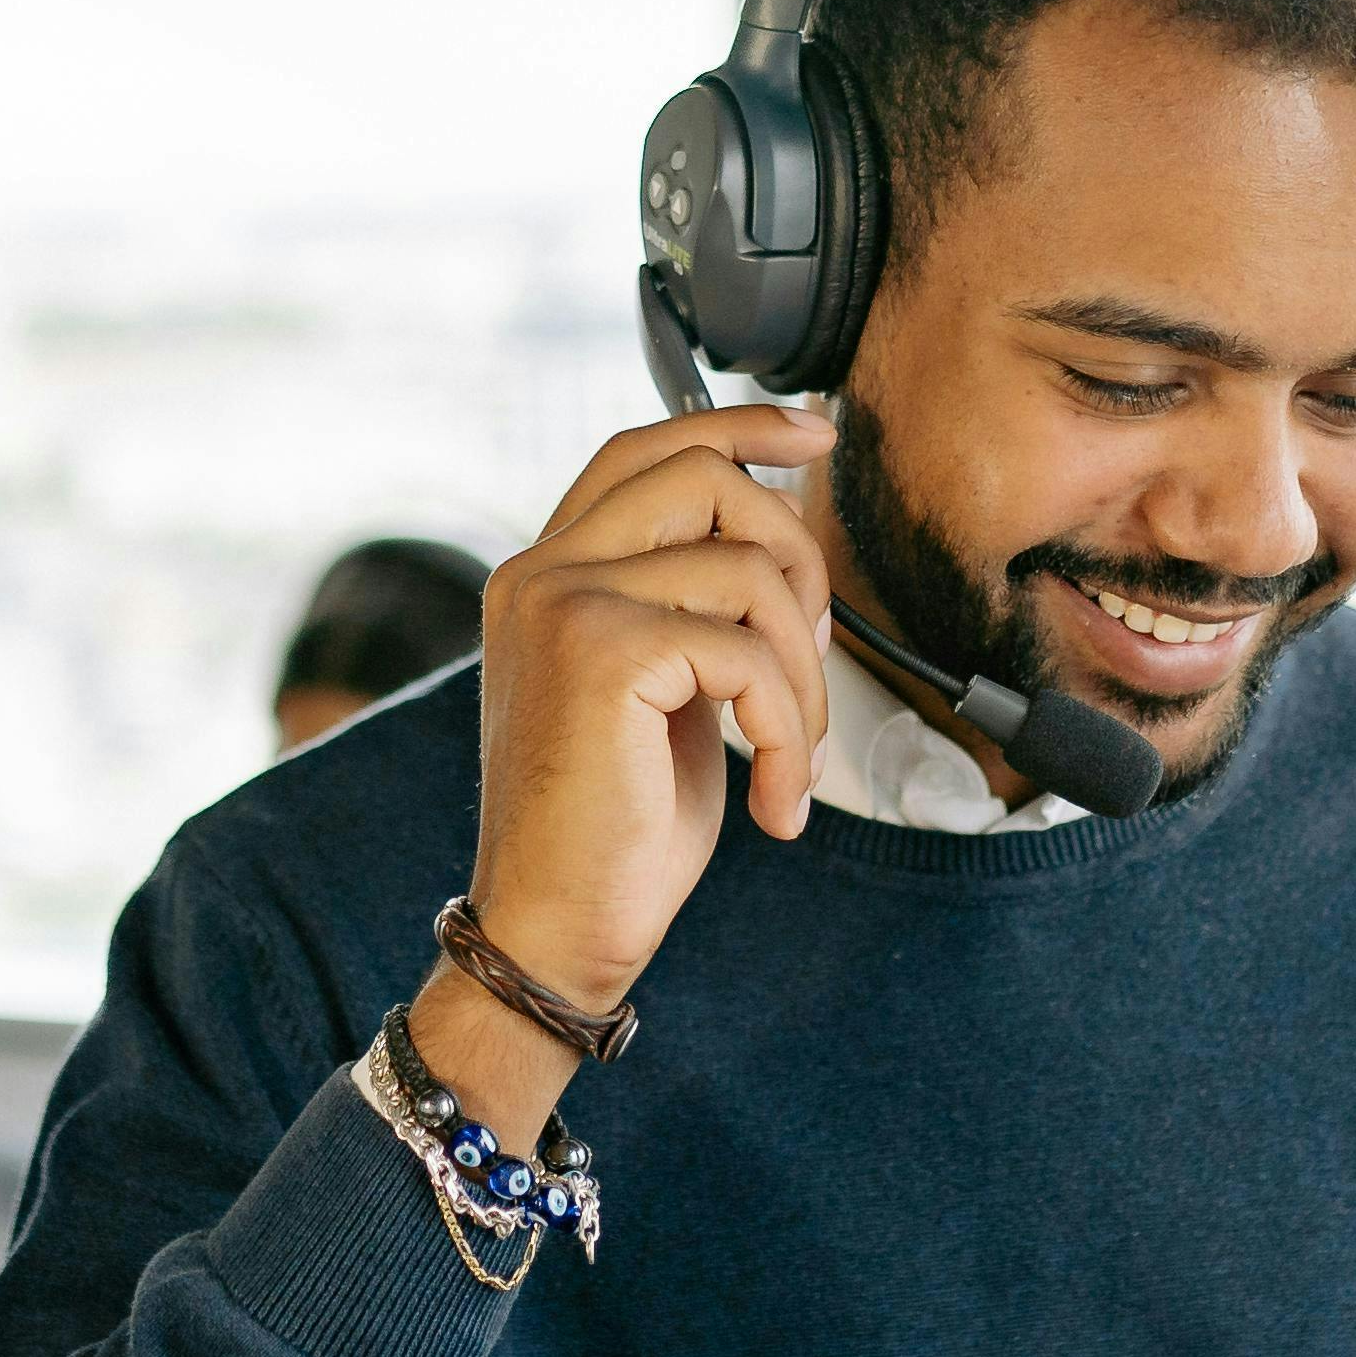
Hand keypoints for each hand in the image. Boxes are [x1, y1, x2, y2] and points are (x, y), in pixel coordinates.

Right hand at [433, 406, 838, 1135]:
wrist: (553, 933)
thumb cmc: (614, 831)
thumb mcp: (660, 692)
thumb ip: (689, 604)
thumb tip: (772, 534)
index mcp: (547, 573)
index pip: (646, 449)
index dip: (738, 423)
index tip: (815, 435)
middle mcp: (541, 572)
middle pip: (708, 476)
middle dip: (798, 556)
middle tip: (812, 661)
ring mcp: (564, 605)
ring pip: (750, 568)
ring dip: (805, 672)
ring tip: (791, 755)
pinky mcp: (602, 654)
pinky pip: (750, 653)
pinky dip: (788, 731)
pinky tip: (773, 802)